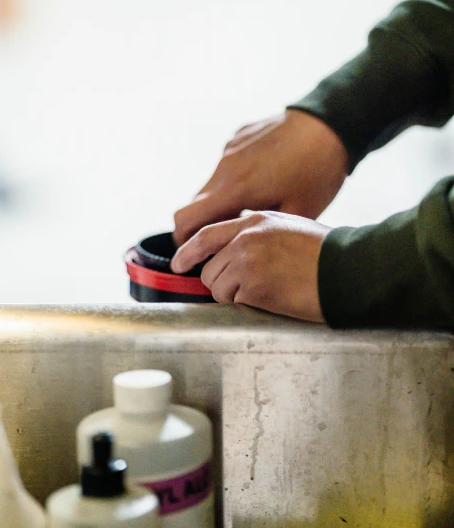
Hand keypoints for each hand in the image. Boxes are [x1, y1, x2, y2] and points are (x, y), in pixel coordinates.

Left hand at [171, 211, 329, 322]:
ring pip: (218, 288)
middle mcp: (246, 239)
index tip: (178, 264)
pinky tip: (275, 298)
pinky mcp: (254, 286)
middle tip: (250, 288)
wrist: (348, 271)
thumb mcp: (289, 227)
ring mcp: (247, 261)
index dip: (188, 251)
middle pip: (209, 268)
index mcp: (255, 221)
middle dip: (222, 283)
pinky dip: (250, 306)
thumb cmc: (327, 253)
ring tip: (268, 291)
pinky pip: (235, 302)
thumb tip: (237, 248)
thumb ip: (260, 233)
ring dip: (236, 296)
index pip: (207, 235)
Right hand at [173, 109, 347, 245]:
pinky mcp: (239, 138)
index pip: (185, 220)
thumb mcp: (298, 213)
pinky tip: (264, 182)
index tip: (196, 255)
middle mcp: (225, 167)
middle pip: (194, 204)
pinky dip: (234, 181)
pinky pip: (227, 165)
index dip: (184, 241)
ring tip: (250, 212)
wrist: (332, 121)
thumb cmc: (319, 171)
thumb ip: (263, 234)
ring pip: (211, 185)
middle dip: (202, 226)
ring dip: (220, 203)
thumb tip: (244, 254)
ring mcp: (230, 150)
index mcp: (236, 189)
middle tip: (225, 242)